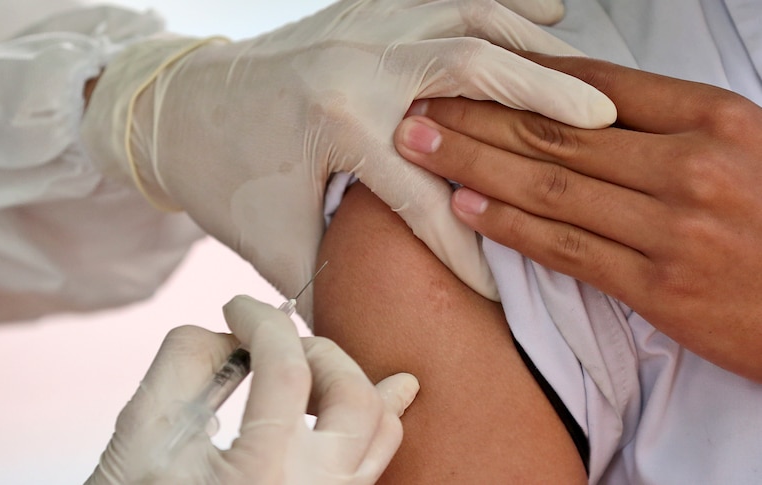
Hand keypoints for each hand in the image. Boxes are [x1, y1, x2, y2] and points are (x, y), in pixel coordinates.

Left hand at [81, 0, 615, 321]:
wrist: (173, 111)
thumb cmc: (221, 178)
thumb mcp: (270, 242)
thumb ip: (329, 284)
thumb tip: (366, 339)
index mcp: (337, 122)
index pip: (429, 191)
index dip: (468, 245)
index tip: (503, 286)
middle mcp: (357, 63)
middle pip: (473, 70)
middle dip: (541, 101)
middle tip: (600, 127)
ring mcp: (360, 25)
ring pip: (467, 14)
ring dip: (528, 42)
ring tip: (580, 71)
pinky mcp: (358, 9)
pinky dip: (494, 0)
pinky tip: (538, 14)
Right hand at [87, 295, 419, 483]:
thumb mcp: (139, 435)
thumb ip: (184, 362)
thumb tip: (235, 332)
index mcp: (260, 478)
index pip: (287, 369)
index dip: (263, 320)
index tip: (237, 307)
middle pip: (352, 396)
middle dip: (315, 349)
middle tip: (272, 339)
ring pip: (380, 429)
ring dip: (350, 378)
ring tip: (312, 360)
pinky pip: (377, 460)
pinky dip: (378, 416)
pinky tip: (391, 388)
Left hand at [394, 54, 761, 381]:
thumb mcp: (742, 147)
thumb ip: (666, 125)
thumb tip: (579, 108)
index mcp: (714, 118)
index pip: (595, 83)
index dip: (519, 76)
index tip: (467, 71)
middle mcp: (690, 165)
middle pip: (556, 130)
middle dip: (476, 116)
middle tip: (418, 106)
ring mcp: (673, 227)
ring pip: (550, 185)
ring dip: (473, 164)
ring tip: (420, 148)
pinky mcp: (658, 287)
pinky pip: (566, 247)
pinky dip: (510, 225)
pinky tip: (464, 208)